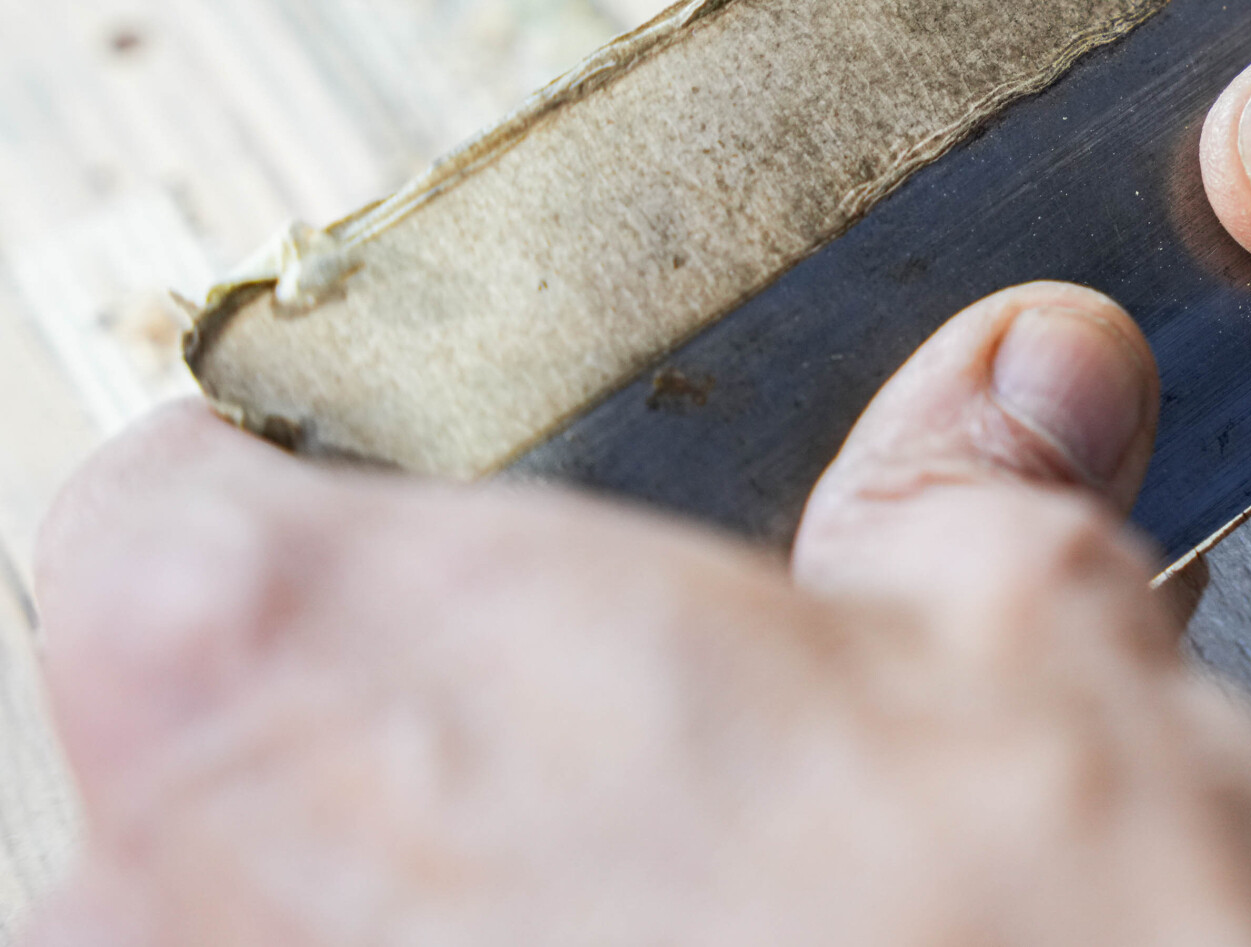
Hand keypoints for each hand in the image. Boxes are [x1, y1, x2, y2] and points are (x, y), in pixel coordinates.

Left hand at [27, 285, 1250, 946]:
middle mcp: (182, 901)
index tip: (464, 542)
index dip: (338, 509)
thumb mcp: (1030, 639)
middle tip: (646, 754)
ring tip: (687, 918)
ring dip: (453, 924)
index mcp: (290, 652)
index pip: (177, 509)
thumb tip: (1016, 399)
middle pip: (220, 762)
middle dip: (424, 741)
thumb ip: (960, 495)